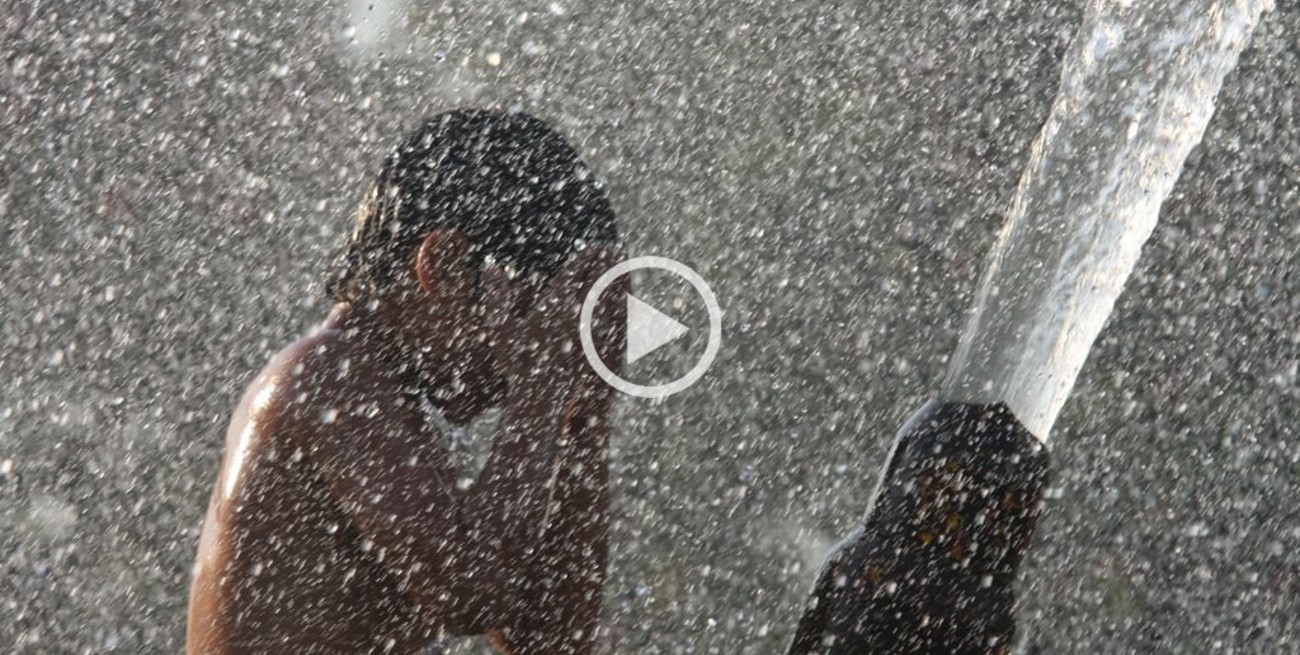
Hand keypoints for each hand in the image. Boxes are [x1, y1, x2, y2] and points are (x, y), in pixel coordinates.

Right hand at [488, 247, 625, 414]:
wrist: (543, 401)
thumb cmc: (519, 364)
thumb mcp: (501, 328)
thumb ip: (497, 295)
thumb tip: (491, 266)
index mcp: (558, 304)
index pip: (579, 270)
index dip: (590, 255)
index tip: (598, 246)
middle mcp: (582, 314)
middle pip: (602, 280)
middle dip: (611, 262)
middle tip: (619, 249)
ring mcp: (599, 331)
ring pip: (616, 298)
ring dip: (624, 280)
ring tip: (628, 268)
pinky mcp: (609, 348)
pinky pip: (622, 321)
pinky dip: (627, 306)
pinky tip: (629, 302)